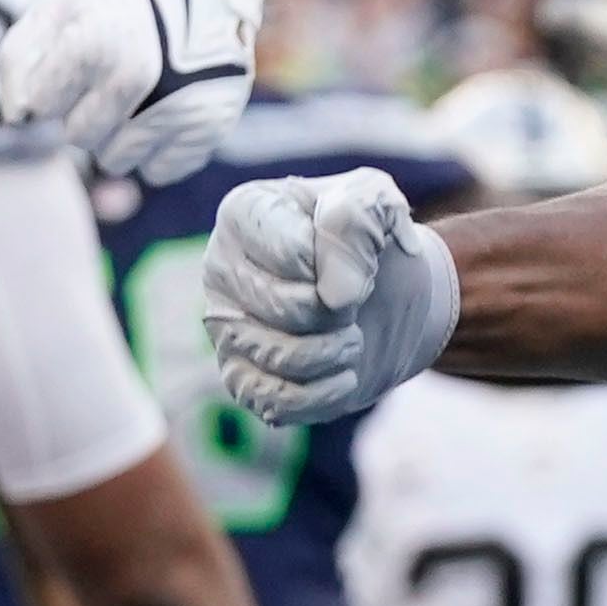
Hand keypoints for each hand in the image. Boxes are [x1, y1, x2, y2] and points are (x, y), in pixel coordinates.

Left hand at [0, 0, 252, 185]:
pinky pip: (158, 171)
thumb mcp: (56, 12)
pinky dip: (156, 152)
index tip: (76, 62)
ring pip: (117, 161)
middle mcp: (135, 78)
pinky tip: (163, 115)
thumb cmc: (115, 10)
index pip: (41, 106)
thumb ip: (16, 61)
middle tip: (111, 79)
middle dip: (86, 113)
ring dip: (120, 136)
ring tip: (139, 97)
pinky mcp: (207, 128)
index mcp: (92, 44)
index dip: (55, 85)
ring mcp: (175, 105)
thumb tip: (18, 118)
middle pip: (79, 137)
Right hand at [203, 170, 459, 425]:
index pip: (294, 252)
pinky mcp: (240, 378)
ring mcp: (225, 327)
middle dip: (341, 311)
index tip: (362, 257)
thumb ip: (358, 216)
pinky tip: (344, 374)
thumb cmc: (370, 241)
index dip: (346, 264)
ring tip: (350, 335)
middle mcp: (220, 268)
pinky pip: (275, 401)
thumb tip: (336, 292)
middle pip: (286, 308)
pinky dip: (326, 394)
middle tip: (357, 302)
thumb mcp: (379, 203)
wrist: (386, 295)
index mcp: (245, 213)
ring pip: (280, 358)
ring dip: (337, 351)